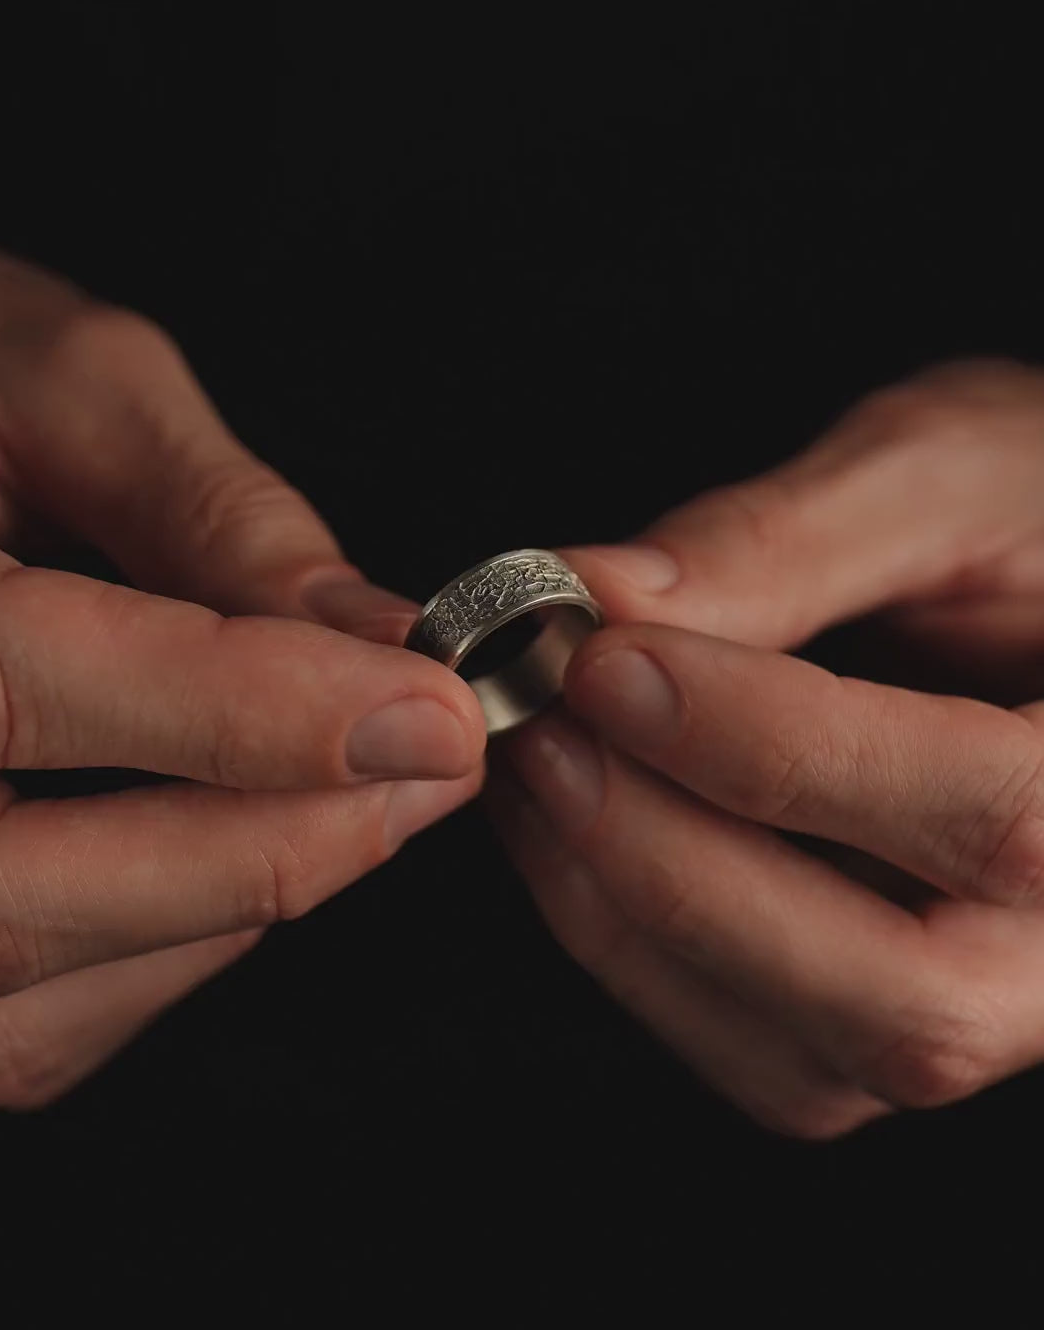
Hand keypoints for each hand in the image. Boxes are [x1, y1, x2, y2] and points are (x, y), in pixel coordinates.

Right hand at [0, 243, 484, 1107]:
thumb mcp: (50, 384)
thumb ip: (211, 513)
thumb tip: (376, 639)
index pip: (29, 689)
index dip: (258, 716)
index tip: (434, 712)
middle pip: (20, 900)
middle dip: (270, 847)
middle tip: (429, 766)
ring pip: (36, 998)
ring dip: (230, 904)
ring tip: (347, 789)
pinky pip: (32, 1028)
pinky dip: (166, 950)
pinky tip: (228, 842)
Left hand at [490, 359, 1043, 1136]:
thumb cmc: (1039, 510)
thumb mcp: (945, 475)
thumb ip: (785, 541)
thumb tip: (598, 599)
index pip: (984, 811)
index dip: (770, 746)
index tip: (605, 661)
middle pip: (901, 999)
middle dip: (679, 865)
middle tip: (544, 733)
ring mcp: (994, 1004)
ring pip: (811, 1056)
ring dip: (629, 914)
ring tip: (537, 765)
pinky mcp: (894, 1017)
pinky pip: (760, 1053)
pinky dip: (634, 951)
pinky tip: (569, 831)